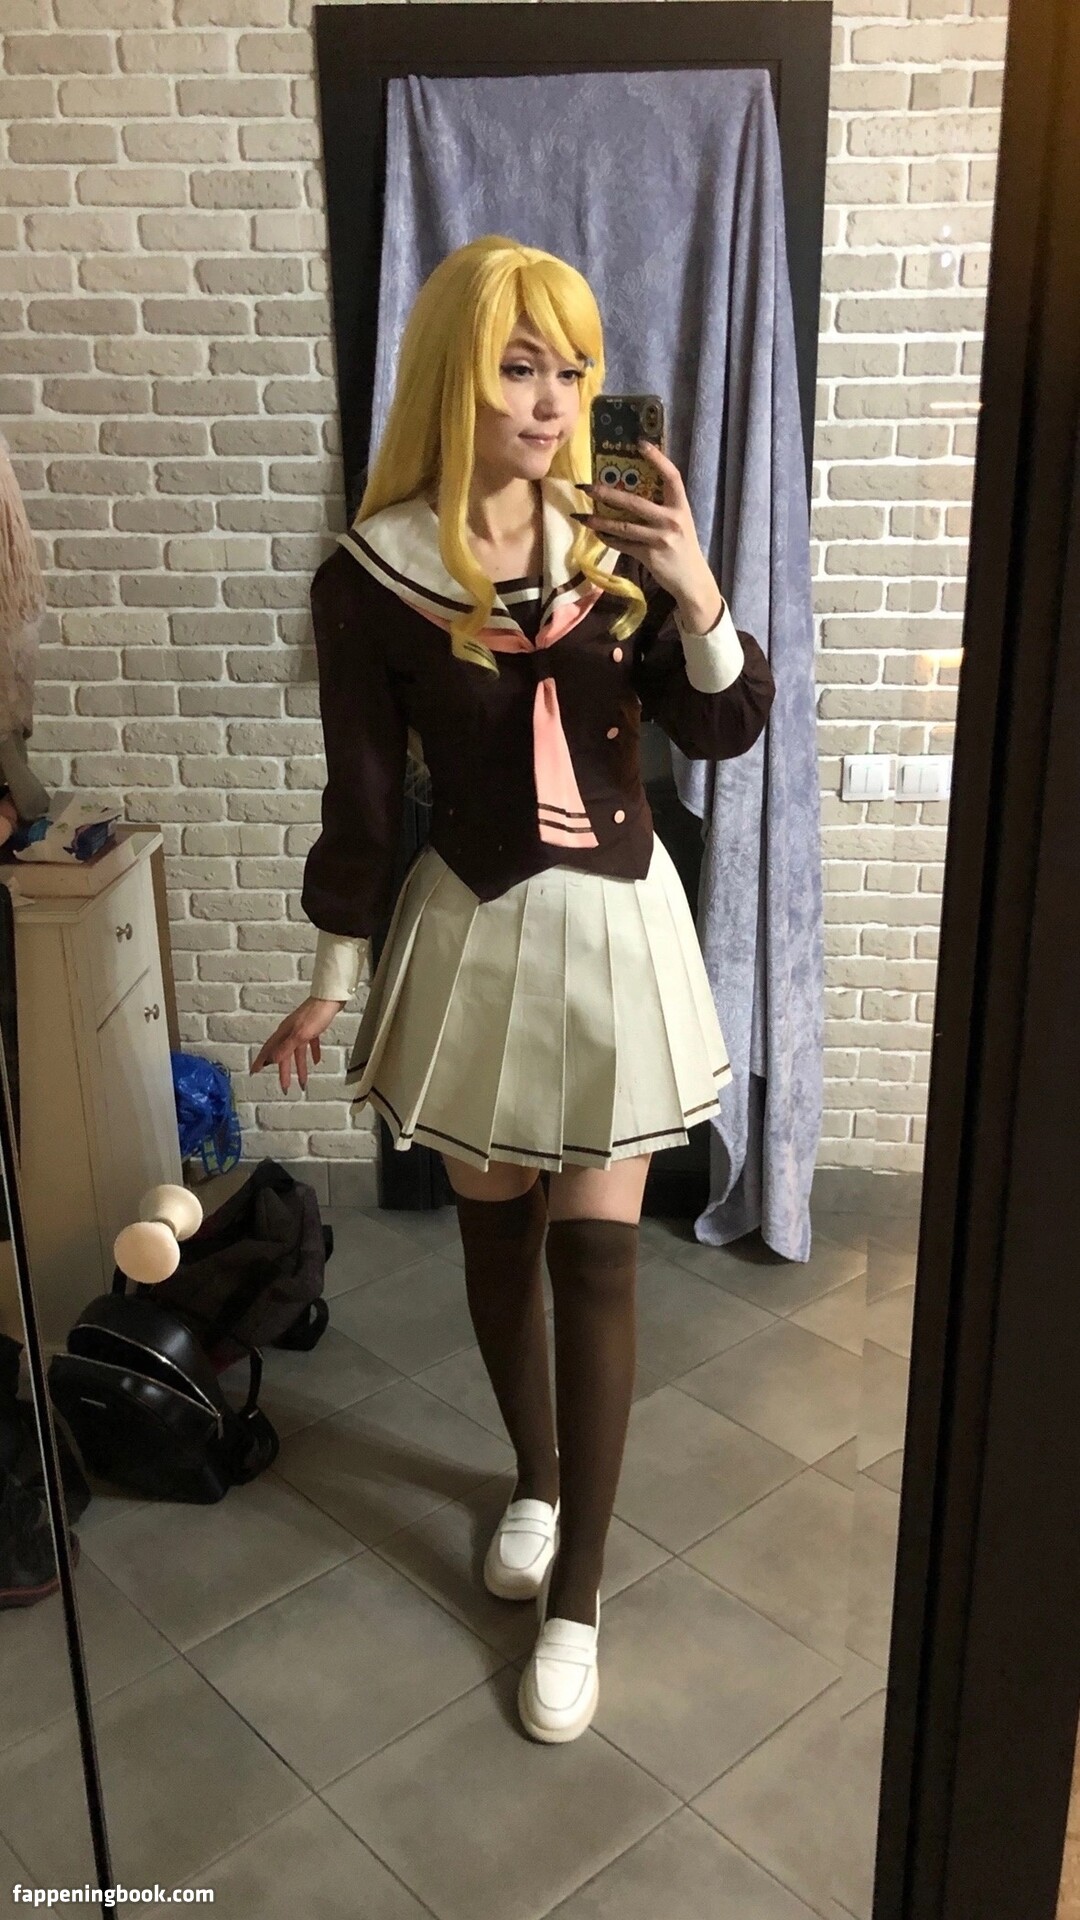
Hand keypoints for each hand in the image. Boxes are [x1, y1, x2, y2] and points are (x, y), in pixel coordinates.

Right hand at [251, 996, 343, 1094]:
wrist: (330, 998)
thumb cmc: (315, 1015)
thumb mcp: (301, 1034)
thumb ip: (287, 1047)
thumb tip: (272, 1060)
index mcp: (284, 1033)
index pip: (269, 1050)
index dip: (260, 1061)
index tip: (254, 1072)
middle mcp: (290, 1032)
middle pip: (284, 1055)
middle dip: (284, 1072)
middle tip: (285, 1088)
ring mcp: (301, 1029)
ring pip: (298, 1052)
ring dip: (300, 1067)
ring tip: (303, 1083)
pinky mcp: (313, 1028)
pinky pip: (310, 1044)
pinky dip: (312, 1052)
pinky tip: (316, 1061)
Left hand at [575, 440, 723, 629]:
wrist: (692, 579)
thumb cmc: (682, 546)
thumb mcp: (679, 522)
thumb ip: (663, 506)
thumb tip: (632, 489)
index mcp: (681, 506)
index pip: (672, 476)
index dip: (658, 458)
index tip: (640, 444)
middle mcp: (672, 519)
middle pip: (635, 502)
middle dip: (607, 493)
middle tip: (585, 487)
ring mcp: (661, 538)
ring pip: (623, 526)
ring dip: (599, 521)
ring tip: (581, 516)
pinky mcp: (650, 555)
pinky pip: (623, 545)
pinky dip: (608, 539)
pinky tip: (597, 533)